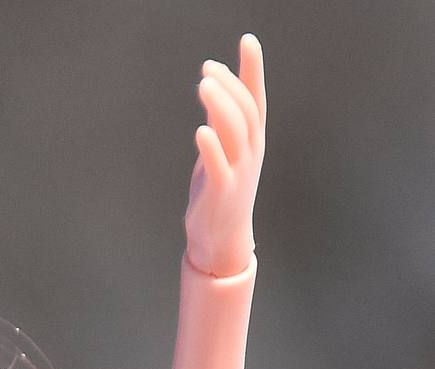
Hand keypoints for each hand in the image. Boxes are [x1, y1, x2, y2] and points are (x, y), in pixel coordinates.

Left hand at [186, 34, 265, 279]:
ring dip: (220, 106)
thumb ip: (219, 121)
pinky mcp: (222, 192)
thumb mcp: (220, 151)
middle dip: (229, 86)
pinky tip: (201, 130)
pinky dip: (212, 147)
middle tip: (209, 69)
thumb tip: (214, 87)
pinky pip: (219, 166)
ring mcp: (239, 172)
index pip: (256, 98)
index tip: (248, 40)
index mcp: (252, 140)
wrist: (219, 240)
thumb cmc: (218, 194)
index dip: (253, 69)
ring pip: (235, 133)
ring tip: (204, 86)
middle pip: (245, 111)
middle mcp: (251, 152)